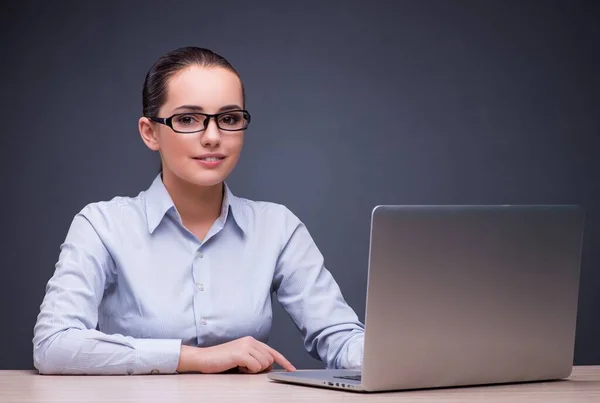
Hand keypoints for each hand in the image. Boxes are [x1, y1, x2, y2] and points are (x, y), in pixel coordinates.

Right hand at [177, 336, 295, 373]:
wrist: (203, 358)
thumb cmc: (220, 360)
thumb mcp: (241, 357)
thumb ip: (254, 358)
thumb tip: (267, 367)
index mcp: (251, 341)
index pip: (272, 351)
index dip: (284, 361)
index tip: (291, 369)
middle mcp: (251, 341)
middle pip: (270, 360)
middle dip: (261, 368)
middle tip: (246, 368)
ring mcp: (246, 346)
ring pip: (264, 364)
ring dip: (254, 370)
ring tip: (240, 366)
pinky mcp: (241, 353)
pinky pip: (256, 367)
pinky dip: (249, 371)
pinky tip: (238, 367)